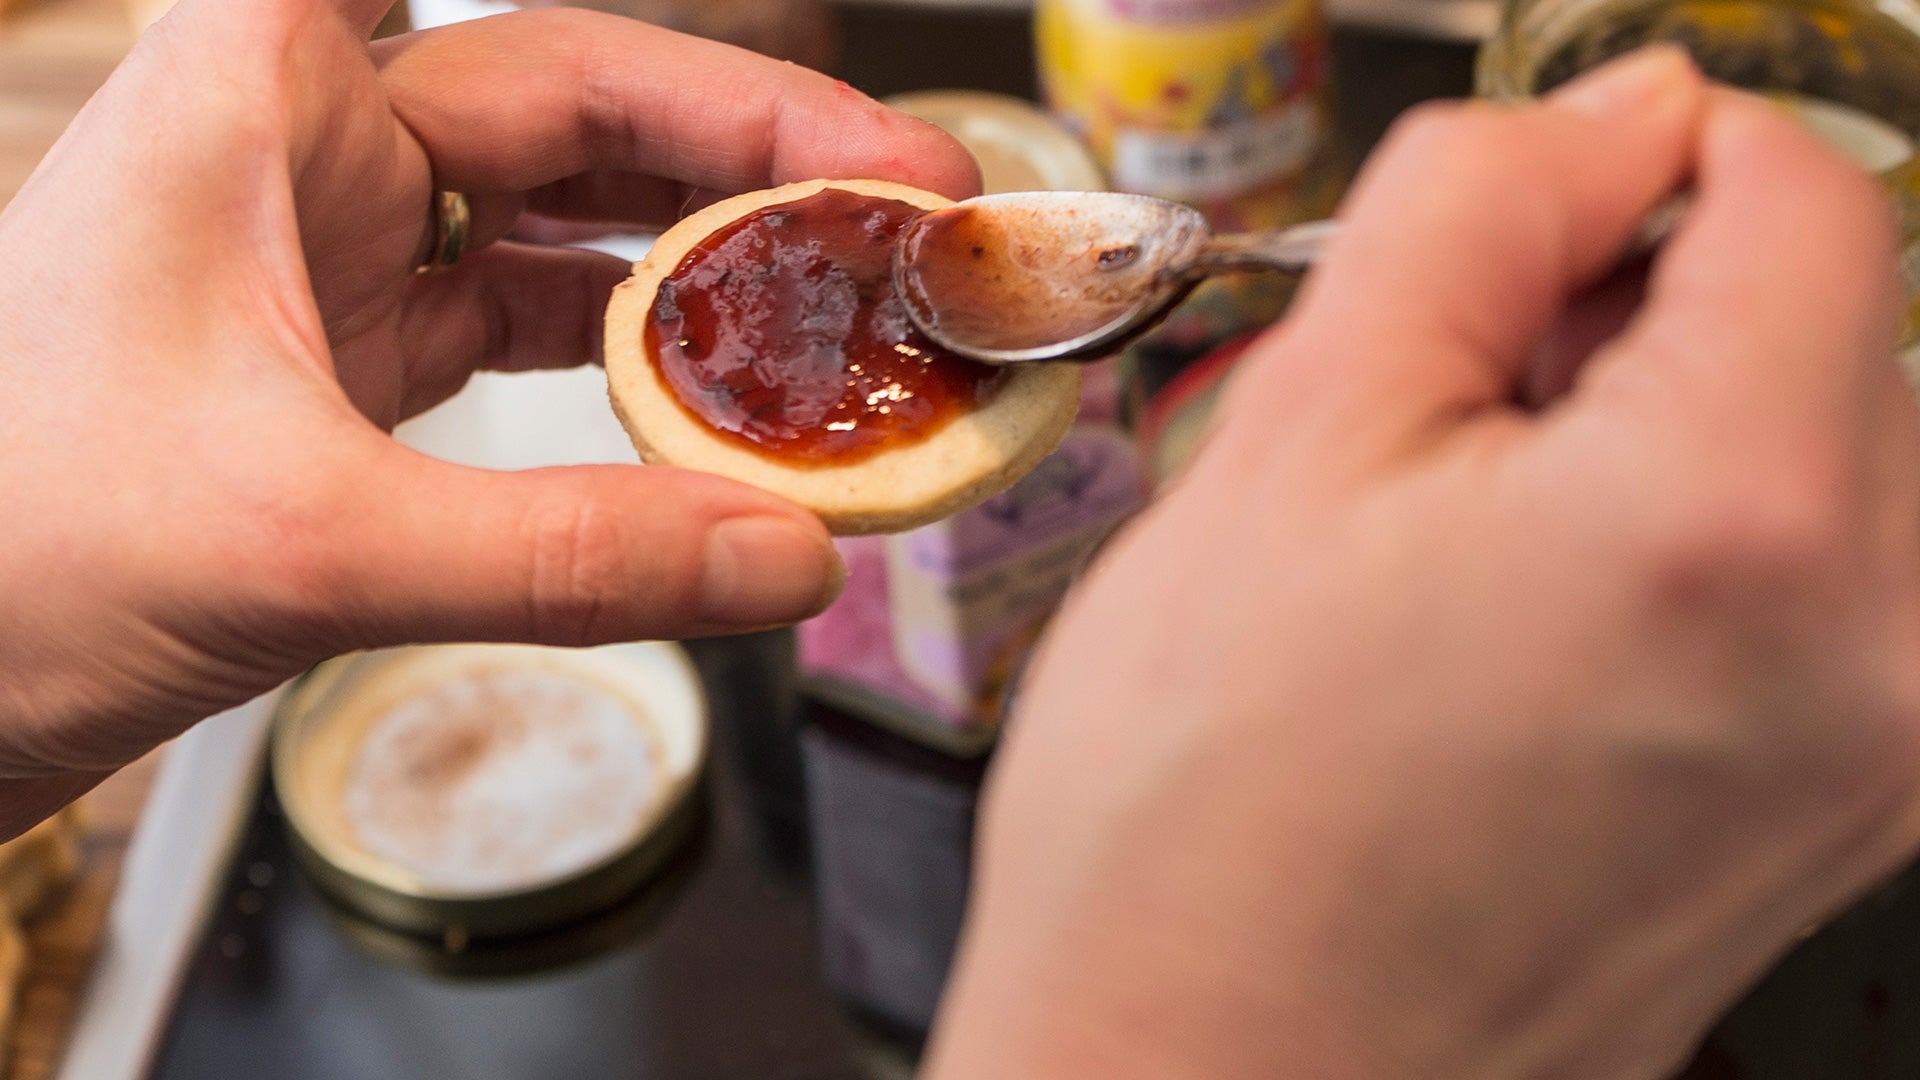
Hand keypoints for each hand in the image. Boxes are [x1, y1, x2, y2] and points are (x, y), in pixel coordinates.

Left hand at [0, 0, 977, 829]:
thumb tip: (789, 558)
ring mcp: (333, 258)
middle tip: (909, 207)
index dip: (683, 29)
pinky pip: (531, 327)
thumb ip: (564, 555)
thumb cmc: (2, 557)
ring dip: (703, 255)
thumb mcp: (306, 546)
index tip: (839, 91)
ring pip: (564, 212)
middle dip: (750, 149)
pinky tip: (723, 392)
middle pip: (577, 96)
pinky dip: (634, 358)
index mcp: (265, 102)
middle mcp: (305, 151)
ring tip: (845, 293)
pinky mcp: (349, 364)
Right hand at [928, 49, 1919, 1078]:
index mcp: (1739, 520)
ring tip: (1464, 549)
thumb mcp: (1292, 447)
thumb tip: (1617, 110)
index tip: (1522, 220)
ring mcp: (1883, 760)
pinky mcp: (1845, 821)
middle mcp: (1880, 652)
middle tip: (1445, 419)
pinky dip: (1688, 547)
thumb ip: (1475, 213)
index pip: (1811, 191)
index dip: (1643, 161)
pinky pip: (1817, 590)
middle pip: (1837, 323)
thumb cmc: (1202, 826)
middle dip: (1645, 315)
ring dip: (1662, 433)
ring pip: (1825, 454)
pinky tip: (1520, 632)